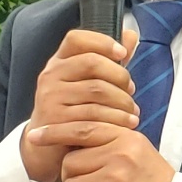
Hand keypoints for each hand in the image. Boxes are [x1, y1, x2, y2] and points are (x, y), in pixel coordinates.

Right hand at [21, 28, 139, 181]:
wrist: (47, 147)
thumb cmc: (75, 109)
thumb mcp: (90, 82)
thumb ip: (110, 60)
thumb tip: (130, 35)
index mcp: (60, 61)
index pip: (77, 39)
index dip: (102, 41)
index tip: (122, 53)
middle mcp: (51, 75)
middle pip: (92, 63)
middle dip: (120, 76)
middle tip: (132, 91)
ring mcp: (50, 97)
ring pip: (97, 91)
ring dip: (123, 102)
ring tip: (133, 112)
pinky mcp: (55, 120)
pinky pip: (94, 115)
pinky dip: (116, 120)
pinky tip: (127, 125)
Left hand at [28, 123, 174, 181]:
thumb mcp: (138, 151)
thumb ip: (110, 141)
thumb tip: (73, 140)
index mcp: (126, 137)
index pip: (83, 128)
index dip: (55, 132)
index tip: (35, 136)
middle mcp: (119, 154)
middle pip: (71, 161)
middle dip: (72, 178)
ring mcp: (114, 179)